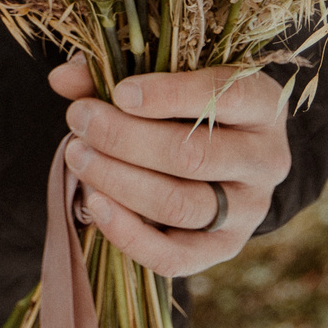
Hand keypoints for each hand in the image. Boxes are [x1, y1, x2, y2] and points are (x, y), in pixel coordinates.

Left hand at [49, 58, 290, 275]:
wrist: (226, 152)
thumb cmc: (189, 102)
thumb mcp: (167, 76)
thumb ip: (118, 71)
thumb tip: (62, 79)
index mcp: (262, 104)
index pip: (225, 96)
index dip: (169, 94)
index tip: (120, 92)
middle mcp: (265, 160)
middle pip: (193, 156)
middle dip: (125, 138)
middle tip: (78, 118)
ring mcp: (247, 211)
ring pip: (180, 204)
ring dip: (118, 180)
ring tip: (77, 155)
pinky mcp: (223, 249)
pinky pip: (174, 256)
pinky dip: (128, 233)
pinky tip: (94, 202)